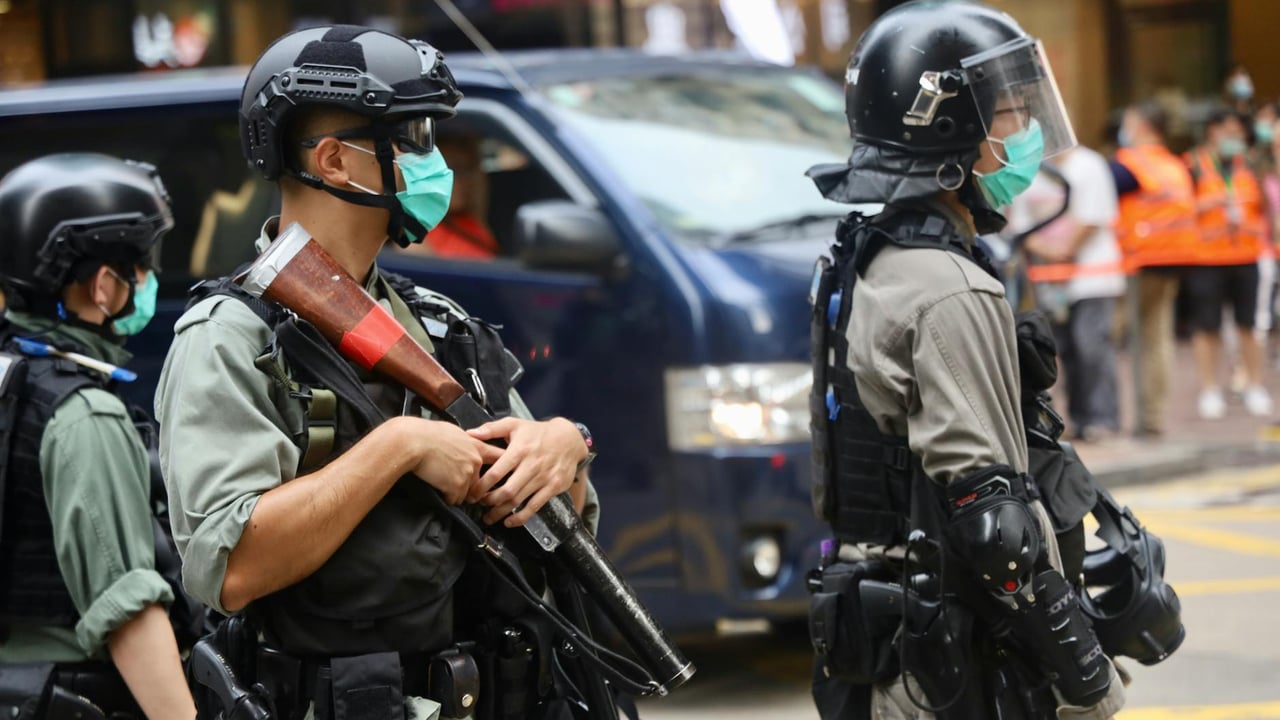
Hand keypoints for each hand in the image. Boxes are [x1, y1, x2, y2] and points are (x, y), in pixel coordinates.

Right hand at [405, 418, 503, 504]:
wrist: (413, 441)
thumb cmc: (426, 433)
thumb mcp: (453, 432)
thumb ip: (465, 442)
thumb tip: (465, 445)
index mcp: (476, 446)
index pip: (498, 457)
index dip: (500, 466)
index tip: (501, 473)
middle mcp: (475, 460)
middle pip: (479, 481)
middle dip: (468, 486)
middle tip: (455, 483)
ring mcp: (467, 474)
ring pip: (466, 493)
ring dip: (455, 492)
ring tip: (442, 482)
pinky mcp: (456, 486)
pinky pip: (454, 499)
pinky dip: (446, 497)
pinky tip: (437, 487)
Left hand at [466, 417, 587, 525]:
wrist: (569, 439)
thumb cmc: (538, 432)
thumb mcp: (515, 424)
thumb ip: (491, 429)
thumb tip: (469, 434)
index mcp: (520, 449)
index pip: (497, 472)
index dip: (481, 486)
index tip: (472, 492)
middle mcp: (532, 465)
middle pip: (507, 490)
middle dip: (489, 501)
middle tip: (478, 504)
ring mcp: (544, 478)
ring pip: (519, 500)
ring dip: (501, 512)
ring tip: (489, 517)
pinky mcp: (553, 487)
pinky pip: (535, 507)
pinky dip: (520, 518)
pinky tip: (509, 522)